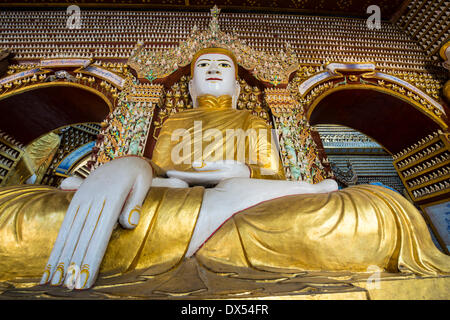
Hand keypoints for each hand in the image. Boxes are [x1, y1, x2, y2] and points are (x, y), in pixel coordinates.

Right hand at [40, 156, 152, 289]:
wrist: (126, 158)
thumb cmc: (138, 175)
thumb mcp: (143, 182)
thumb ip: (135, 203)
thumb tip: (128, 224)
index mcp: (112, 195)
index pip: (100, 232)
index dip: (92, 256)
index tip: (87, 277)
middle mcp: (94, 197)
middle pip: (83, 235)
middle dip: (76, 262)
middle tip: (70, 286)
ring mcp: (83, 197)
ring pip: (71, 230)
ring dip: (63, 255)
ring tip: (56, 278)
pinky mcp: (77, 198)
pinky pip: (66, 222)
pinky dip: (60, 242)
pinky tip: (55, 258)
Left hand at [166, 160, 249, 185]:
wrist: (252, 183)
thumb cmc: (240, 171)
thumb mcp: (227, 166)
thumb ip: (209, 166)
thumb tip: (193, 165)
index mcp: (212, 180)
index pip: (191, 178)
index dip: (179, 175)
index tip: (168, 173)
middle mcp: (210, 186)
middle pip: (190, 184)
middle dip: (177, 181)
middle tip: (163, 178)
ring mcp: (212, 189)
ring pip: (194, 186)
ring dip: (183, 183)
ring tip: (170, 180)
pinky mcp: (214, 189)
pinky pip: (200, 186)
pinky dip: (191, 183)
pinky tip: (184, 182)